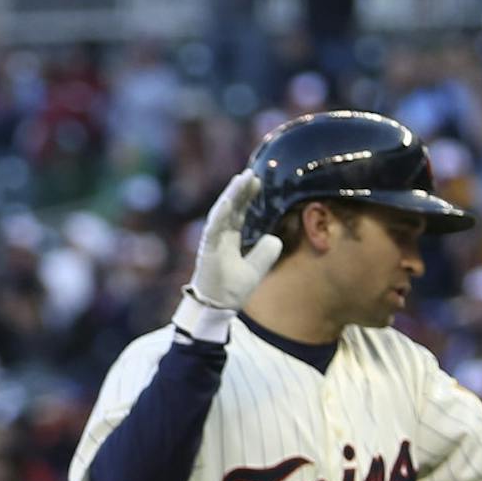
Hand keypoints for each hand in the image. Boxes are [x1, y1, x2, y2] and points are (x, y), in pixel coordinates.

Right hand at [186, 170, 282, 315]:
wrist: (217, 308)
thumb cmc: (232, 289)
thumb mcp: (255, 270)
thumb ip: (265, 254)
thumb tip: (275, 238)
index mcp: (230, 238)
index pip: (239, 212)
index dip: (247, 197)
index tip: (257, 181)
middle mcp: (220, 236)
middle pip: (231, 207)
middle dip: (240, 190)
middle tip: (251, 173)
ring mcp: (212, 241)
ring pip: (221, 212)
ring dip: (231, 196)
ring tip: (241, 180)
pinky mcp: (207, 250)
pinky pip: (213, 229)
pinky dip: (220, 215)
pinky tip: (227, 202)